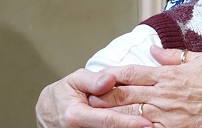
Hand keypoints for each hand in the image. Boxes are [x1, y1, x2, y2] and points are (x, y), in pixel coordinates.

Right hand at [36, 69, 150, 127]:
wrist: (46, 112)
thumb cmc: (64, 93)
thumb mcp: (75, 80)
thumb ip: (93, 80)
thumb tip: (110, 79)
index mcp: (75, 115)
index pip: (107, 120)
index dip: (128, 122)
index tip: (147, 124)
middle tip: (155, 126)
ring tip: (151, 126)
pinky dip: (120, 127)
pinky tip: (136, 125)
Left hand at [89, 47, 201, 126]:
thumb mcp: (200, 59)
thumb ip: (173, 55)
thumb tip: (153, 49)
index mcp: (168, 74)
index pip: (133, 72)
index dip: (113, 74)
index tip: (98, 75)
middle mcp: (163, 93)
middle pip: (125, 94)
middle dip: (103, 96)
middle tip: (85, 97)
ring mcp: (167, 114)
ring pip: (130, 115)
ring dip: (111, 115)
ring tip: (94, 116)